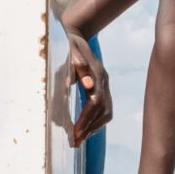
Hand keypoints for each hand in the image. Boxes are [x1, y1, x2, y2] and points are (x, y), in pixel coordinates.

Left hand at [65, 25, 111, 146]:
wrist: (76, 31)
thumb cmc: (68, 42)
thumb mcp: (68, 51)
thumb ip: (71, 66)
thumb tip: (70, 85)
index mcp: (96, 73)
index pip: (95, 102)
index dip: (85, 119)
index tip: (74, 133)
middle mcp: (103, 80)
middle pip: (103, 111)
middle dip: (89, 128)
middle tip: (75, 142)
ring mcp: (104, 83)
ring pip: (106, 112)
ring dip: (93, 128)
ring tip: (79, 140)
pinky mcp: (102, 86)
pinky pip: (104, 109)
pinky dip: (95, 122)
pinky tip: (85, 129)